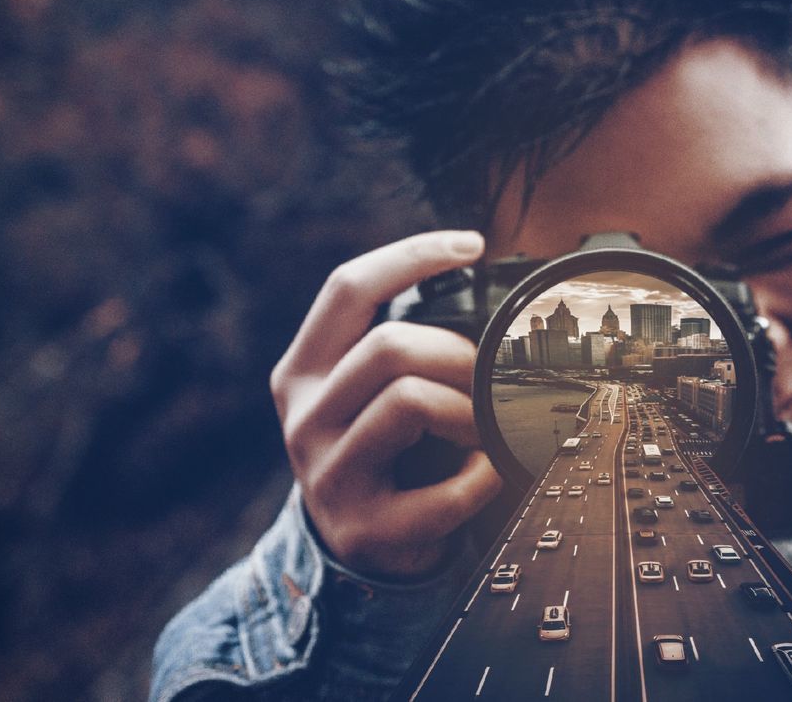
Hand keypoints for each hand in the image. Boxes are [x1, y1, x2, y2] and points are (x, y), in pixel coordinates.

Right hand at [270, 230, 502, 576]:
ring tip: (484, 426)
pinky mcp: (364, 528)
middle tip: (485, 377)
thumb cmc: (381, 450)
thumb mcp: (365, 391)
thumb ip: (398, 342)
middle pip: (389, 347)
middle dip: (457, 354)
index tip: (472, 245)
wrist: (358, 545)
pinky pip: (447, 489)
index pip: (348, 287)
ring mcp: (328, 475)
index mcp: (303, 370)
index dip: (412, 254)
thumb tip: (485, 287)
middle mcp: (304, 417)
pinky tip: (488, 473)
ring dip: (470, 410)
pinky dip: (485, 476)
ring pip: (411, 401)